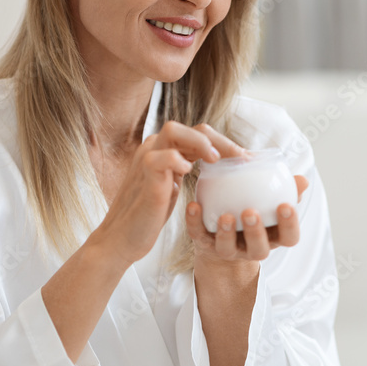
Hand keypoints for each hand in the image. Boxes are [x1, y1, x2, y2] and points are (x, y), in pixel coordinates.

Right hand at [92, 122, 244, 266]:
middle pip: (191, 127)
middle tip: (240, 158)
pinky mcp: (143, 177)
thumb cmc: (148, 215)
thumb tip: (217, 166)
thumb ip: (183, 169)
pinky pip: (159, 158)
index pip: (197, 133)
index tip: (244, 160)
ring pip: (173, 130)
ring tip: (217, 160)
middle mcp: (154, 148)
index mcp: (163, 149)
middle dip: (220, 139)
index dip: (224, 142)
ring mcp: (146, 159)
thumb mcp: (170, 186)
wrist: (122, 238)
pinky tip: (189, 171)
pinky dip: (176, 160)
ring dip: (201, 142)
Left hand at [186, 175, 308, 264]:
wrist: (222, 234)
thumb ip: (286, 190)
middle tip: (251, 212)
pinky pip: (199, 235)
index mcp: (273, 237)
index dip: (289, 225)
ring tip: (226, 216)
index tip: (285, 205)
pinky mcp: (205, 245)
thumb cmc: (253, 210)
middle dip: (256, 232)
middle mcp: (252, 248)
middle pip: (259, 249)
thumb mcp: (270, 202)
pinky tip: (194, 205)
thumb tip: (302, 179)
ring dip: (227, 233)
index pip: (289, 237)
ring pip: (228, 248)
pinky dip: (194, 222)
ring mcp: (228, 250)